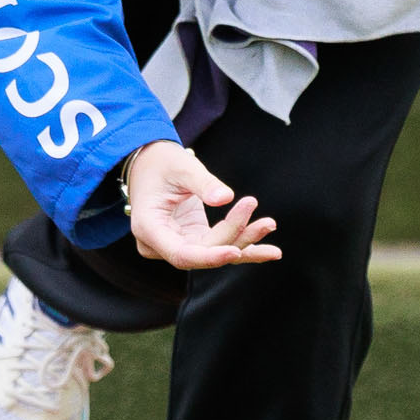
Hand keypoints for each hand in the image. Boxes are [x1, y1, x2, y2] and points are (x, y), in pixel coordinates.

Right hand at [120, 140, 280, 270]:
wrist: (150, 163)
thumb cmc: (161, 162)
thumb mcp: (181, 167)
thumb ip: (203, 183)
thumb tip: (225, 197)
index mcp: (149, 228)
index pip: (182, 255)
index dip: (209, 257)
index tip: (235, 250)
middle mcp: (160, 244)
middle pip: (203, 252)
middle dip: (236, 237)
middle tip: (266, 221)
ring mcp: (177, 244)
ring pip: (215, 251)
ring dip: (245, 242)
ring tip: (269, 226)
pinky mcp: (192, 240)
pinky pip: (219, 247)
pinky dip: (245, 248)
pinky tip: (271, 252)